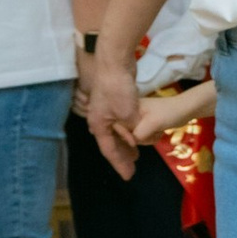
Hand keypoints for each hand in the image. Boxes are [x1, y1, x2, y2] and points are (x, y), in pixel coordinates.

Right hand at [82, 46, 141, 175]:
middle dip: (122, 155)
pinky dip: (128, 131)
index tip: (129, 175)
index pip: (109, 150)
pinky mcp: (114, 102)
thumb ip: (133, 130)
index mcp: (98, 125)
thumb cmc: (117, 88)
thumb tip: (138, 139)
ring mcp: (106, 110)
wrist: (114, 62)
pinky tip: (136, 133)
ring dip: (126, 144)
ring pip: (116, 133)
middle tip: (134, 166)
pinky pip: (121, 123)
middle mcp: (99, 119)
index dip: (119, 164)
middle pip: (111, 143)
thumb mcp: (128, 114)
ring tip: (137, 153)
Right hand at [128, 87, 197, 140]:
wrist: (186, 109)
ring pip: (134, 138)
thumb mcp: (152, 123)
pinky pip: (142, 137)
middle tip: (152, 133)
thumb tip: (131, 142)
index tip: (135, 141)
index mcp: (127, 108)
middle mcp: (129, 113)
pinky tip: (159, 133)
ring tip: (157, 131)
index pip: (117, 127)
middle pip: (124, 134)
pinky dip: (150, 138)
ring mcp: (136, 119)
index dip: (124, 136)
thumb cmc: (169, 112)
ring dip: (147, 139)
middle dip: (138, 138)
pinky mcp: (144, 124)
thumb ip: (138, 134)